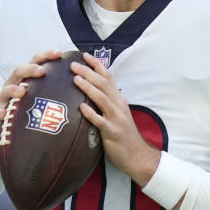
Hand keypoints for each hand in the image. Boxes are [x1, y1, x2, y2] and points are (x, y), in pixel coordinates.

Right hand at [0, 49, 61, 142]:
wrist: (6, 126)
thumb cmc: (28, 108)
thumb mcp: (41, 97)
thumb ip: (57, 90)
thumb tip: (82, 85)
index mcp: (27, 79)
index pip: (36, 62)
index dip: (46, 56)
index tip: (58, 53)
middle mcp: (14, 84)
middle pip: (19, 71)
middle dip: (30, 69)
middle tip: (41, 71)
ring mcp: (4, 98)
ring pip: (6, 89)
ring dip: (13, 89)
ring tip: (22, 92)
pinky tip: (4, 114)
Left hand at [71, 52, 159, 186]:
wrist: (136, 155)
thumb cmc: (123, 134)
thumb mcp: (117, 113)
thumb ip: (107, 101)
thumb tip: (91, 89)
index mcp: (118, 99)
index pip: (108, 77)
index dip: (96, 65)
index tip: (84, 55)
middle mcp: (118, 105)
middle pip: (103, 84)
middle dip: (88, 72)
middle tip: (73, 65)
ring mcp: (116, 118)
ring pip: (102, 98)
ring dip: (88, 87)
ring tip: (75, 79)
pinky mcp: (112, 132)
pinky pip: (100, 121)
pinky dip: (91, 113)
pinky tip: (81, 108)